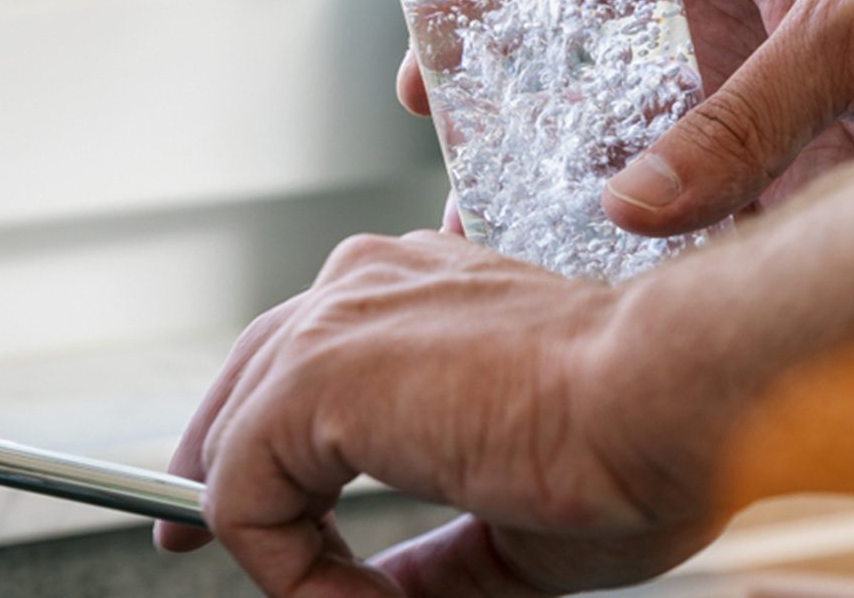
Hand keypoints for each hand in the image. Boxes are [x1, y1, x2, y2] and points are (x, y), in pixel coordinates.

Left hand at [156, 232, 732, 595]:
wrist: (663, 391)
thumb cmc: (624, 438)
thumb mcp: (505, 519)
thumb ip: (428, 557)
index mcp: (415, 287)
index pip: (303, 355)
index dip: (264, 441)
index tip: (270, 523)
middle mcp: (368, 283)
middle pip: (247, 380)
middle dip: (219, 472)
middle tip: (190, 546)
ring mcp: (338, 320)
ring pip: (236, 438)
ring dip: (267, 540)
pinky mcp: (317, 372)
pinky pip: (240, 494)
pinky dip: (282, 569)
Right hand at [401, 0, 853, 231]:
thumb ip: (747, 114)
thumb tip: (633, 204)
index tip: (440, 46)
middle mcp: (733, 34)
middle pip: (603, 73)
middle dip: (530, 115)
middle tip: (460, 167)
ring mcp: (764, 110)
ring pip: (654, 153)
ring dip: (588, 194)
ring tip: (513, 239)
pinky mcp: (805, 178)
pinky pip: (718, 214)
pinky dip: (670, 249)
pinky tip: (615, 279)